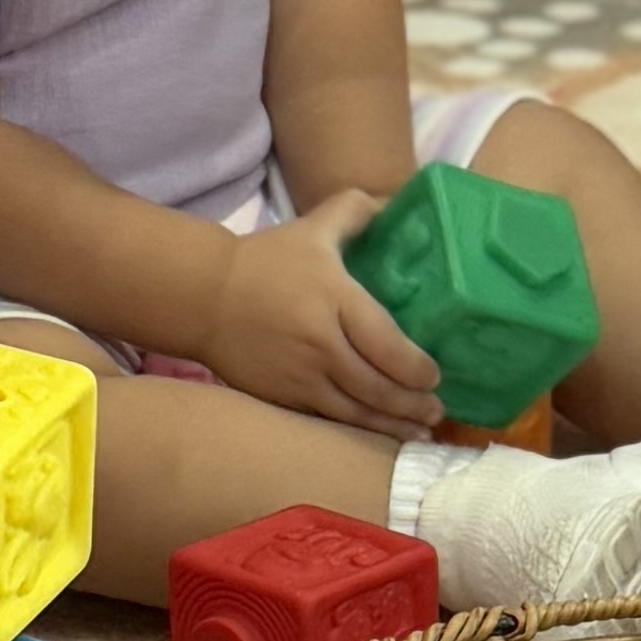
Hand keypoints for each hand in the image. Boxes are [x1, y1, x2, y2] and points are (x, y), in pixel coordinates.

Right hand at [203, 192, 445, 429]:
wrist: (203, 297)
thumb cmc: (265, 261)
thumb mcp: (312, 227)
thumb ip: (356, 210)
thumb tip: (394, 204)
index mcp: (335, 300)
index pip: (387, 344)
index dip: (416, 367)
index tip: (435, 374)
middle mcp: (321, 344)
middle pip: (377, 386)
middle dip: (413, 404)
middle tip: (437, 410)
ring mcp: (300, 377)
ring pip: (356, 413)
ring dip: (392, 426)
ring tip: (419, 432)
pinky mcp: (281, 397)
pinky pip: (327, 422)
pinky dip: (357, 432)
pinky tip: (377, 436)